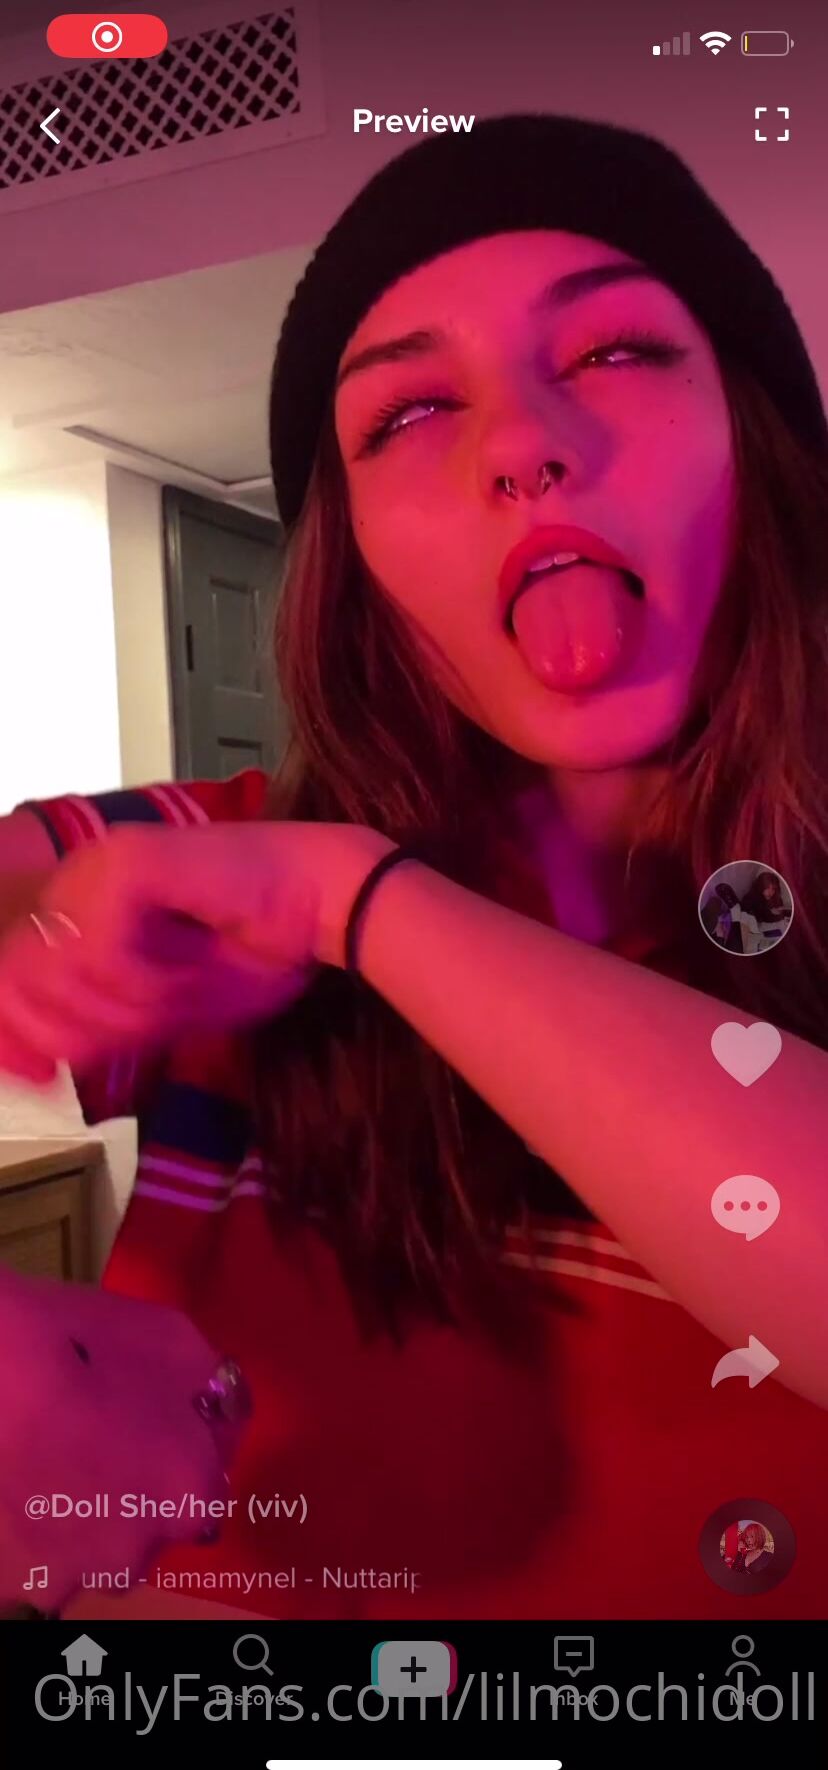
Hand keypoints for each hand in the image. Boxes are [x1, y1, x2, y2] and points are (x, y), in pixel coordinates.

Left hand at [0, 820, 393, 1083]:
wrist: (322, 903)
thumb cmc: (256, 951)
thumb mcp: (157, 1011)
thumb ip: (91, 1029)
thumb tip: (25, 1063)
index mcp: (77, 908)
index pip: (12, 978)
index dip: (18, 1034)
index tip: (37, 1077)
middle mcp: (74, 882)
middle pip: (29, 987)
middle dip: (92, 1029)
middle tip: (155, 1020)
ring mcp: (95, 867)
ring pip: (65, 977)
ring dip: (128, 1007)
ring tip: (182, 988)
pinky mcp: (127, 862)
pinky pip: (103, 955)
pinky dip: (147, 980)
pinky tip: (188, 965)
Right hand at [0, 1268, 240, 1613]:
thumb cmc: (75, 1343)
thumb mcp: (170, 1337)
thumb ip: (210, 1384)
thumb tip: (211, 1405)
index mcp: (191, 1498)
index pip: (211, 1469)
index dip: (184, 1432)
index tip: (156, 1406)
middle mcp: (139, 1554)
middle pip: (155, 1514)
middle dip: (140, 1478)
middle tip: (100, 1426)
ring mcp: (72, 1575)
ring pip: (98, 1543)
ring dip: (89, 1509)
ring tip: (55, 1450)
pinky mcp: (16, 1580)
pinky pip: (42, 1555)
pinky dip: (37, 1526)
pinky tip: (24, 1476)